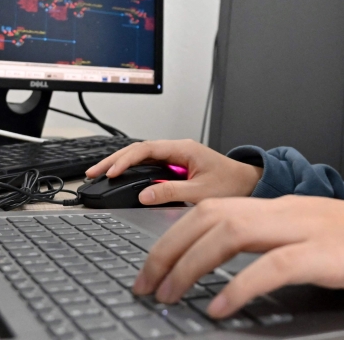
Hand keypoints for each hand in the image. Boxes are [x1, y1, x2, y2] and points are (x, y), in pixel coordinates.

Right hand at [84, 139, 262, 204]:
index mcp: (184, 149)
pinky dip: (131, 171)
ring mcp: (176, 157)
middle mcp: (178, 149)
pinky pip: (149, 165)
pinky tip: (119, 178)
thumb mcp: (201, 192)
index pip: (146, 149)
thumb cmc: (232, 185)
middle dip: (114, 160)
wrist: (250, 185)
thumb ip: (171, 192)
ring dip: (120, 165)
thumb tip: (143, 194)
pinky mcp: (176, 167)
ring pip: (141, 157)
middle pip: (138, 150)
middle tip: (92, 173)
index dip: (125, 160)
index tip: (111, 172)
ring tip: (99, 175)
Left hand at [133, 196, 343, 317]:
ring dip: (192, 265)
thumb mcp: (310, 237)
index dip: (172, 236)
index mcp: (280, 207)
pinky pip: (274, 266)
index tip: (150, 269)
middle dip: (169, 249)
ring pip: (232, 232)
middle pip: (210, 216)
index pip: (211, 209)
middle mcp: (287, 211)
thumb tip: (221, 274)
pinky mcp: (329, 255)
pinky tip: (219, 307)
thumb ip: (270, 247)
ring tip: (170, 295)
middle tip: (146, 285)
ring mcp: (308, 229)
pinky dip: (240, 286)